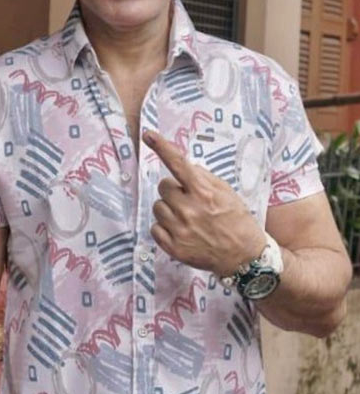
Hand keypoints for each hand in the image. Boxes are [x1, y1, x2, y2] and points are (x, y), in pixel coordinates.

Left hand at [143, 130, 265, 276]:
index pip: (178, 164)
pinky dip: (164, 228)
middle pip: (163, 187)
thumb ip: (204, 178)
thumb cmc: (237, 221)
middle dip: (174, 191)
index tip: (148, 136)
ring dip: (169, 209)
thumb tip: (182, 166)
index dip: (162, 148)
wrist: (244, 257)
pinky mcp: (172, 247)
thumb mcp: (227, 193)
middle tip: (191, 202)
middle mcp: (189, 209)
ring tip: (188, 219)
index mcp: (204, 193)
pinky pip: (155, 227)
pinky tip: (182, 232)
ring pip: (157, 206)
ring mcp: (179, 229)